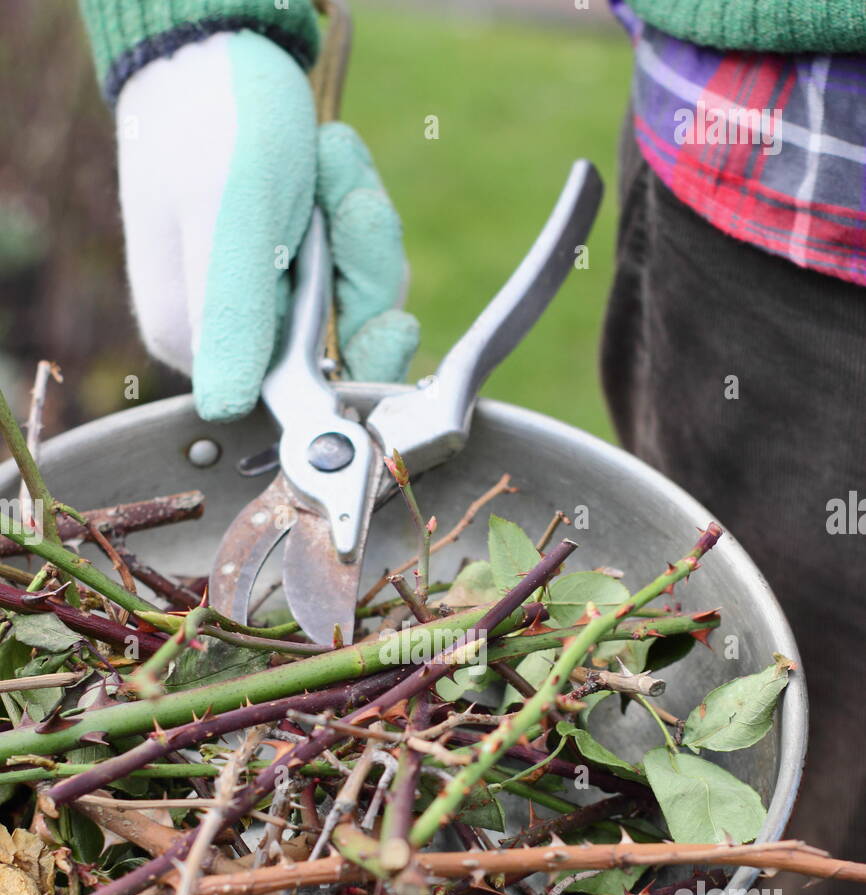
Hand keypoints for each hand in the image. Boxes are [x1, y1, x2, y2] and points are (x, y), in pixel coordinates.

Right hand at [115, 29, 418, 420]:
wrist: (217, 38)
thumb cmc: (216, 119)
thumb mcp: (230, 222)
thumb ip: (234, 318)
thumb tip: (224, 411)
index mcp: (200, 344)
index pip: (303, 395)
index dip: (357, 357)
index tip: (391, 319)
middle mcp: (231, 334)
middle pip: (339, 349)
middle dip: (359, 272)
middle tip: (349, 197)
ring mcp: (263, 296)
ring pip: (353, 301)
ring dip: (358, 225)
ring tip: (331, 156)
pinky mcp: (289, 263)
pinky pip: (351, 264)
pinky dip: (354, 210)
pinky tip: (333, 161)